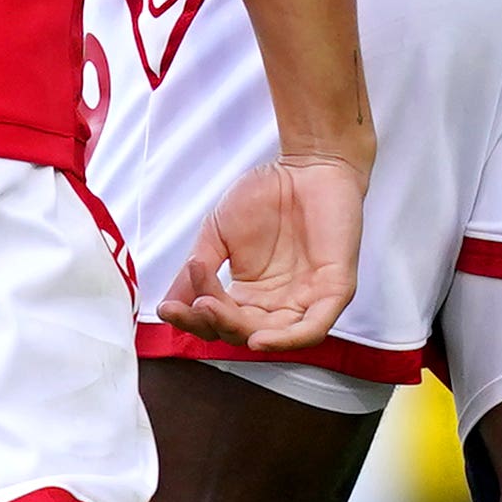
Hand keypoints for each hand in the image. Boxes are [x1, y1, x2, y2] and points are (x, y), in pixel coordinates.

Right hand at [162, 153, 366, 353]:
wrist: (309, 161)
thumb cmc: (267, 193)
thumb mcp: (217, 234)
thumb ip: (196, 271)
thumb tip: (168, 305)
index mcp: (249, 294)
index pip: (217, 321)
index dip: (192, 319)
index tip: (167, 308)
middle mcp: (276, 303)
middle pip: (240, 333)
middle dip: (212, 322)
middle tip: (195, 302)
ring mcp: (306, 299)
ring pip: (271, 336)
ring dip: (238, 331)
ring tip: (210, 308)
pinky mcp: (334, 291)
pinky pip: (312, 329)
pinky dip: (285, 340)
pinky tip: (258, 340)